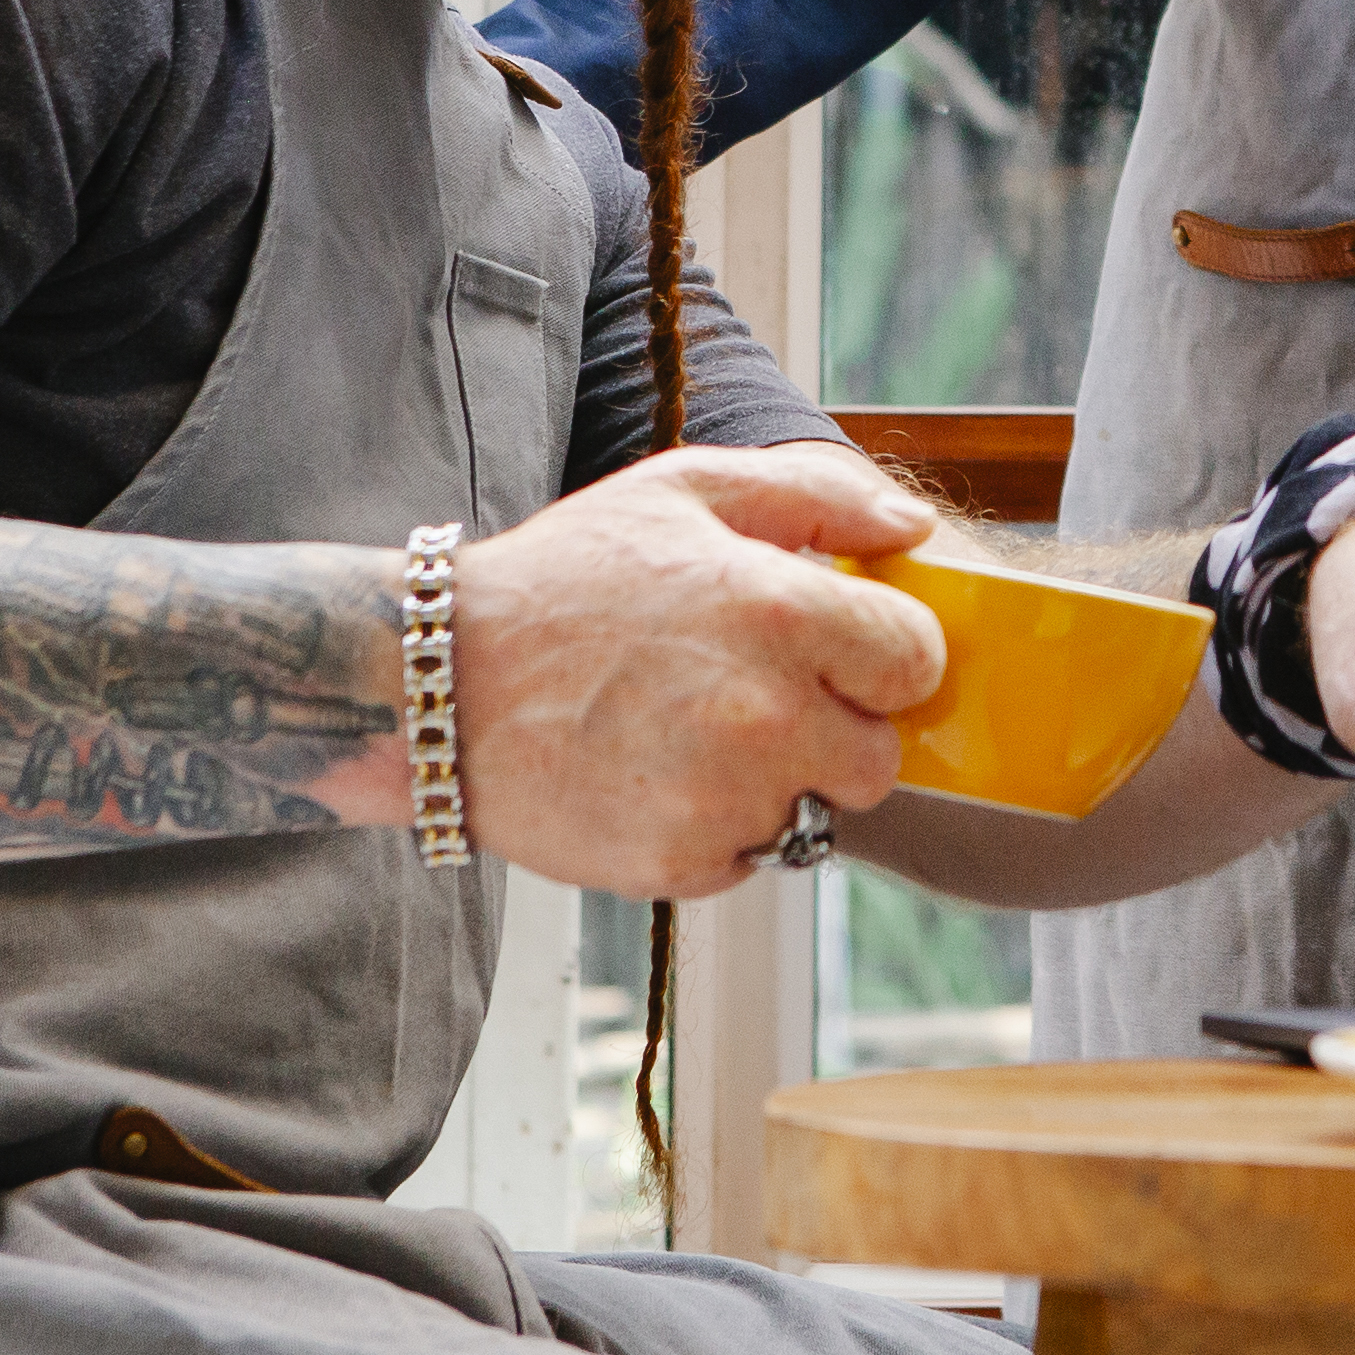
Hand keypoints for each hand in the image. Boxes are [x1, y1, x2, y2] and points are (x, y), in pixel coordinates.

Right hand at [448, 444, 949, 898]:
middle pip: (878, 760)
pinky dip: (714, 827)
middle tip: (758, 697)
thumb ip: (818, 495)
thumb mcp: (685, 491)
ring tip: (687, 732)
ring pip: (812, 815)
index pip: (917, 660)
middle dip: (835, 731)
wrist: (437, 685)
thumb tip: (913, 527)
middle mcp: (770, 716)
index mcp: (785, 611)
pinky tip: (650, 774)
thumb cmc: (565, 578)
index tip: (837, 649)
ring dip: (773, 784)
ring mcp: (726, 799)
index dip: (882, 653)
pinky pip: (745, 856)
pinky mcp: (681, 864)